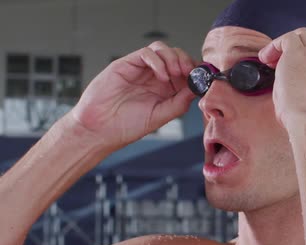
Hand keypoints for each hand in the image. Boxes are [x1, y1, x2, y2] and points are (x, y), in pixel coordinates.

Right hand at [69, 41, 196, 151]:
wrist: (99, 129)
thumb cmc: (127, 126)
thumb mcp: (161, 116)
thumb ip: (180, 102)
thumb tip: (198, 88)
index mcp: (165, 90)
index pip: (184, 71)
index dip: (194, 71)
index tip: (201, 78)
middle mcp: (154, 77)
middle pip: (176, 56)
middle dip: (186, 61)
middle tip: (189, 72)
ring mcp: (140, 70)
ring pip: (162, 49)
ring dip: (173, 57)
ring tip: (175, 73)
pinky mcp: (126, 64)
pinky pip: (146, 53)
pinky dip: (158, 60)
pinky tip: (161, 76)